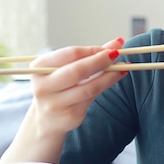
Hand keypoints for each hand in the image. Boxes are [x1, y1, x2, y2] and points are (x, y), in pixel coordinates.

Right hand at [0, 38, 125, 163]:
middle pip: (78, 70)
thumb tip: (117, 43)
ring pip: (89, 87)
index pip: (71, 54)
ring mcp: (55, 104)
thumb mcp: (66, 68)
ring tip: (124, 67)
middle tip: (119, 54)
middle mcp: (43, 87)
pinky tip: (115, 78)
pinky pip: (92, 99)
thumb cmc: (59, 86)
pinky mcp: (69, 117)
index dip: (94, 50)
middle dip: (101, 61)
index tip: (112, 46)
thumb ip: (90, 55)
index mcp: (39, 68)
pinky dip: (105, 86)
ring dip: (110, 76)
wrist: (47, 120)